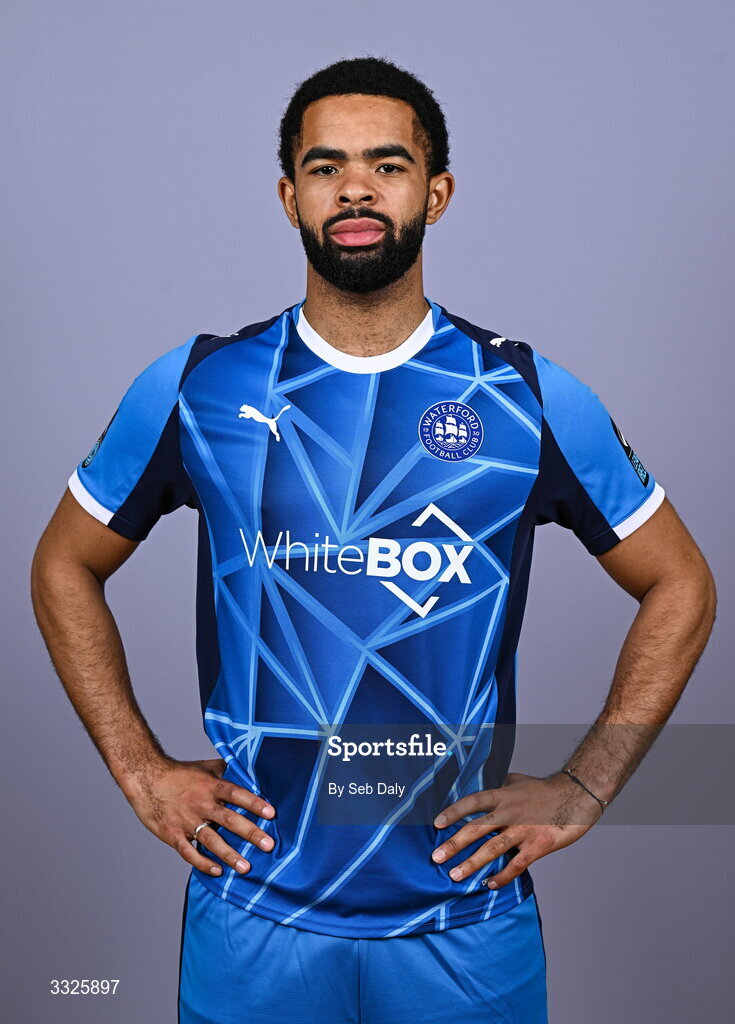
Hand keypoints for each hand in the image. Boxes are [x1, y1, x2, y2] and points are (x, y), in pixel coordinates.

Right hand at [121, 756, 275, 876]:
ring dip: (229, 854)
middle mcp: (200, 803)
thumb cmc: (178, 773)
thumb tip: (247, 768)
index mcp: (210, 786)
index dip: (254, 803)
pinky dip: (202, 863)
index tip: (271, 814)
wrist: (145, 778)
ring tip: (246, 867)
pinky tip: (217, 871)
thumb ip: (225, 770)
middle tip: (269, 845)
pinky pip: (188, 852)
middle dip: (250, 833)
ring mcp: (186, 821)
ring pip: (211, 840)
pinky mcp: (173, 834)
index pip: (236, 794)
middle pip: (228, 819)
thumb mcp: (204, 767)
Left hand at [431, 771, 603, 889]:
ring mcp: (524, 829)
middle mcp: (510, 812)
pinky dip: (503, 876)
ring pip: (493, 848)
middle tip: (436, 857)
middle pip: (477, 828)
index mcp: (503, 795)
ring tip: (455, 875)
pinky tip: (489, 885)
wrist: (576, 795)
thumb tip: (480, 784)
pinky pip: (517, 864)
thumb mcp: (517, 781)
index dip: (453, 812)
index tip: (436, 824)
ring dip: (472, 863)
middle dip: (454, 844)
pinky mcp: (538, 845)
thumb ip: (499, 785)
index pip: (472, 802)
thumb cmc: (545, 789)